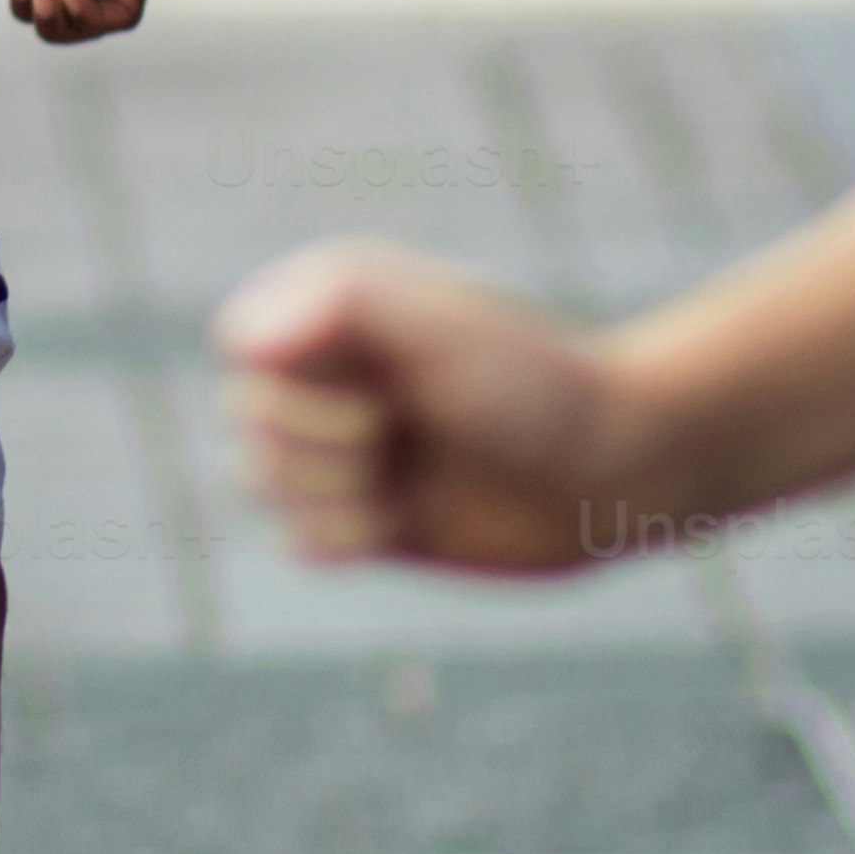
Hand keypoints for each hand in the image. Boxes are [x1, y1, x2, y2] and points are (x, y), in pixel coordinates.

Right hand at [213, 239, 686, 573]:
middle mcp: (333, 375)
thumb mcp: (440, 328)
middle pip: (249, 422)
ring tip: (413, 476)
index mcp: (337, 311)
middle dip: (323, 440)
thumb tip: (239, 341)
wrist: (615, 473)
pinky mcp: (367, 523)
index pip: (243, 347)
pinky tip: (408, 519)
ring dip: (338, 493)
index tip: (382, 381)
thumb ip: (337, 308)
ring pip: (266, 487)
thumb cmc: (535, 386)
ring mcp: (347, 451)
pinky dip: (349, 539)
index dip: (298, 380)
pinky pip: (304, 545)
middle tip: (406, 430)